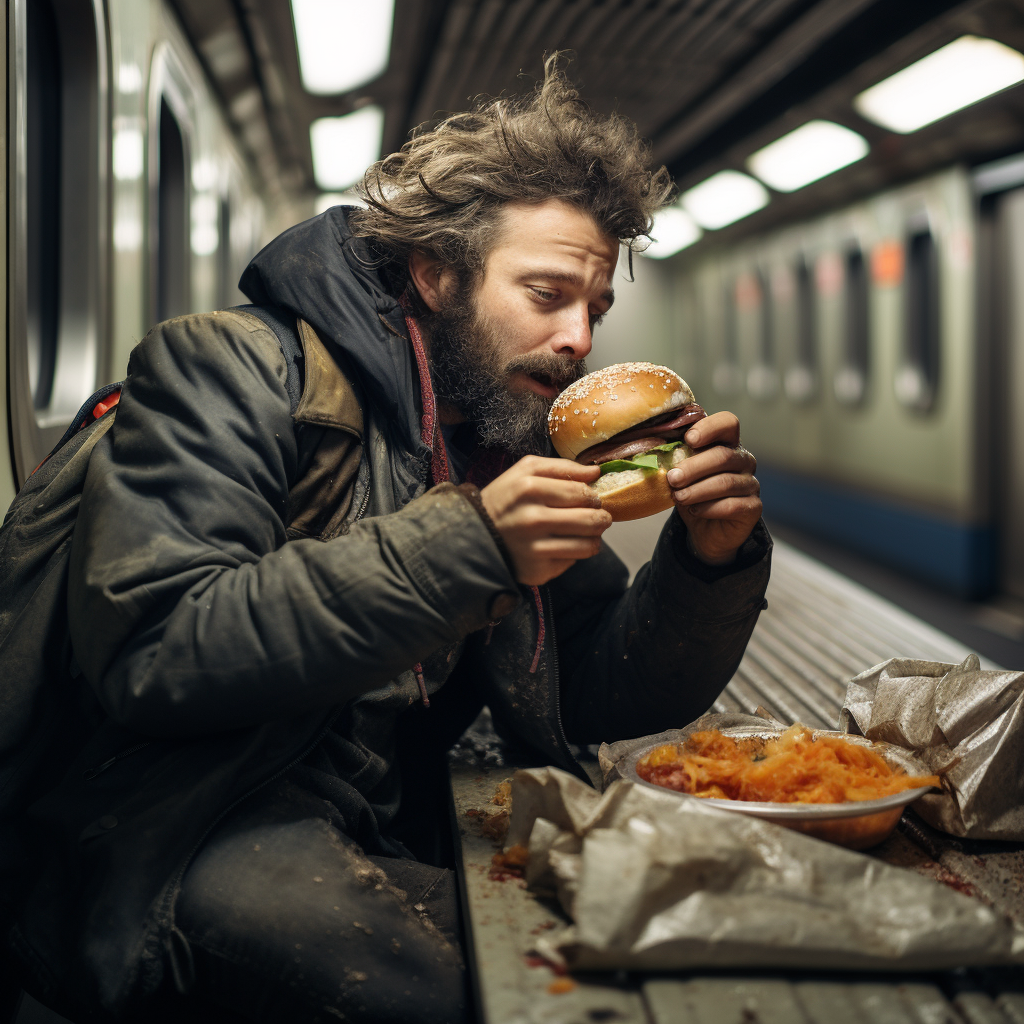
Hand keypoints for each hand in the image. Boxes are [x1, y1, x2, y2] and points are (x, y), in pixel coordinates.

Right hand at [480, 456, 612, 585]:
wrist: (475, 534)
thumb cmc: (505, 499)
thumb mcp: (524, 472)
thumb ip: (561, 467)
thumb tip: (596, 472)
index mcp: (529, 488)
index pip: (582, 493)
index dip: (593, 496)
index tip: (592, 499)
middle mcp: (532, 519)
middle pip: (591, 520)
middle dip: (602, 518)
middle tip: (599, 516)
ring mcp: (535, 548)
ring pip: (589, 545)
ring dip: (594, 538)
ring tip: (587, 532)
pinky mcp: (537, 570)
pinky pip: (573, 561)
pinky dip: (574, 553)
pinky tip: (564, 545)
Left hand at [666, 412, 760, 564]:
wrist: (706, 530)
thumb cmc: (693, 493)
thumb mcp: (681, 473)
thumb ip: (675, 459)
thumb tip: (653, 452)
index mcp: (727, 443)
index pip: (728, 423)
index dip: (709, 427)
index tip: (689, 439)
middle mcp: (744, 460)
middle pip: (723, 456)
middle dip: (694, 467)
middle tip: (672, 478)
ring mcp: (751, 483)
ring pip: (726, 482)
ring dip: (697, 490)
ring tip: (679, 497)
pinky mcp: (753, 507)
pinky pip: (732, 505)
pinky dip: (709, 508)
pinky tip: (694, 511)